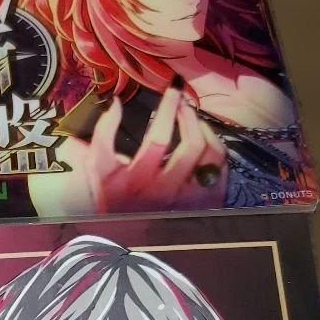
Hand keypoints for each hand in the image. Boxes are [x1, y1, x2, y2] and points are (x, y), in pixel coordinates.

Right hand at [83, 86, 228, 213]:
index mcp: (139, 179)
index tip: (173, 89)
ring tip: (195, 120)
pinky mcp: (203, 204)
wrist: (123, 230)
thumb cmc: (111, 194)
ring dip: (206, 132)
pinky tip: (205, 142)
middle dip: (189, 116)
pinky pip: (221, 172)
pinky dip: (216, 151)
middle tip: (184, 103)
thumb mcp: (99, 165)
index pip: (158, 138)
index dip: (168, 108)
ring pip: (211, 158)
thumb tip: (115, 102)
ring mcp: (188, 199)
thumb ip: (104, 133)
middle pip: (191, 146)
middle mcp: (166, 191)